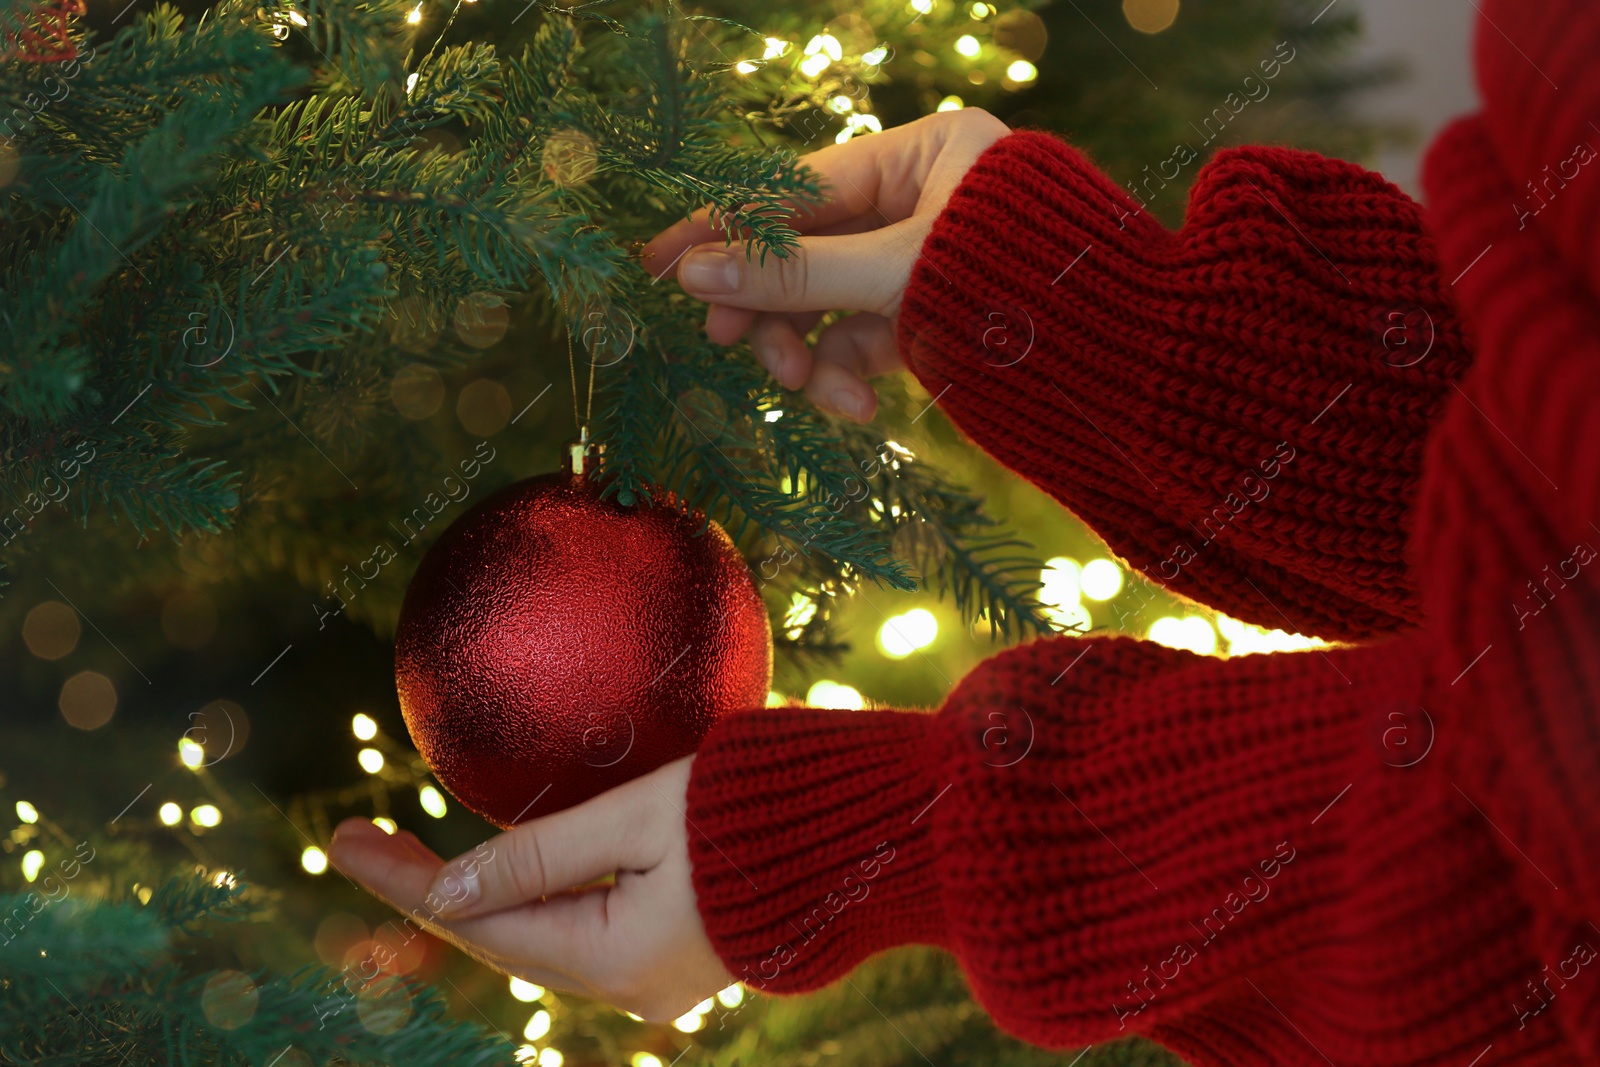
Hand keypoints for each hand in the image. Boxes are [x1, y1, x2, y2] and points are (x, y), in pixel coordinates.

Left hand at [328, 756, 731, 1022]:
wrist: (864, 835)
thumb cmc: (752, 809)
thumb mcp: (633, 818)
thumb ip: (538, 854)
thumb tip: (445, 890)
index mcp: (615, 959)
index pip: (478, 922)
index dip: (404, 880)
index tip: (340, 840)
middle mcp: (631, 990)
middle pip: (505, 939)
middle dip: (432, 888)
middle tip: (360, 837)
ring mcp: (659, 982)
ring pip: (545, 939)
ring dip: (484, 896)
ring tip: (414, 854)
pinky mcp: (681, 958)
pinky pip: (586, 933)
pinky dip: (540, 901)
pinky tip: (506, 872)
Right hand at [643, 108, 1009, 422]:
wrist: (1123, 374)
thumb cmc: (1019, 293)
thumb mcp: (896, 276)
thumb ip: (795, 273)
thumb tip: (692, 273)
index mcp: (925, 153)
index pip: (798, 187)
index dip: (726, 227)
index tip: (661, 262)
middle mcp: (922, 200)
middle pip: (807, 248)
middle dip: (773, 304)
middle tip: (726, 344)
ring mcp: (924, 264)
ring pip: (830, 304)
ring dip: (811, 352)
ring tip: (813, 390)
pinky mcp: (931, 320)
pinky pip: (864, 342)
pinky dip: (850, 377)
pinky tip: (858, 411)